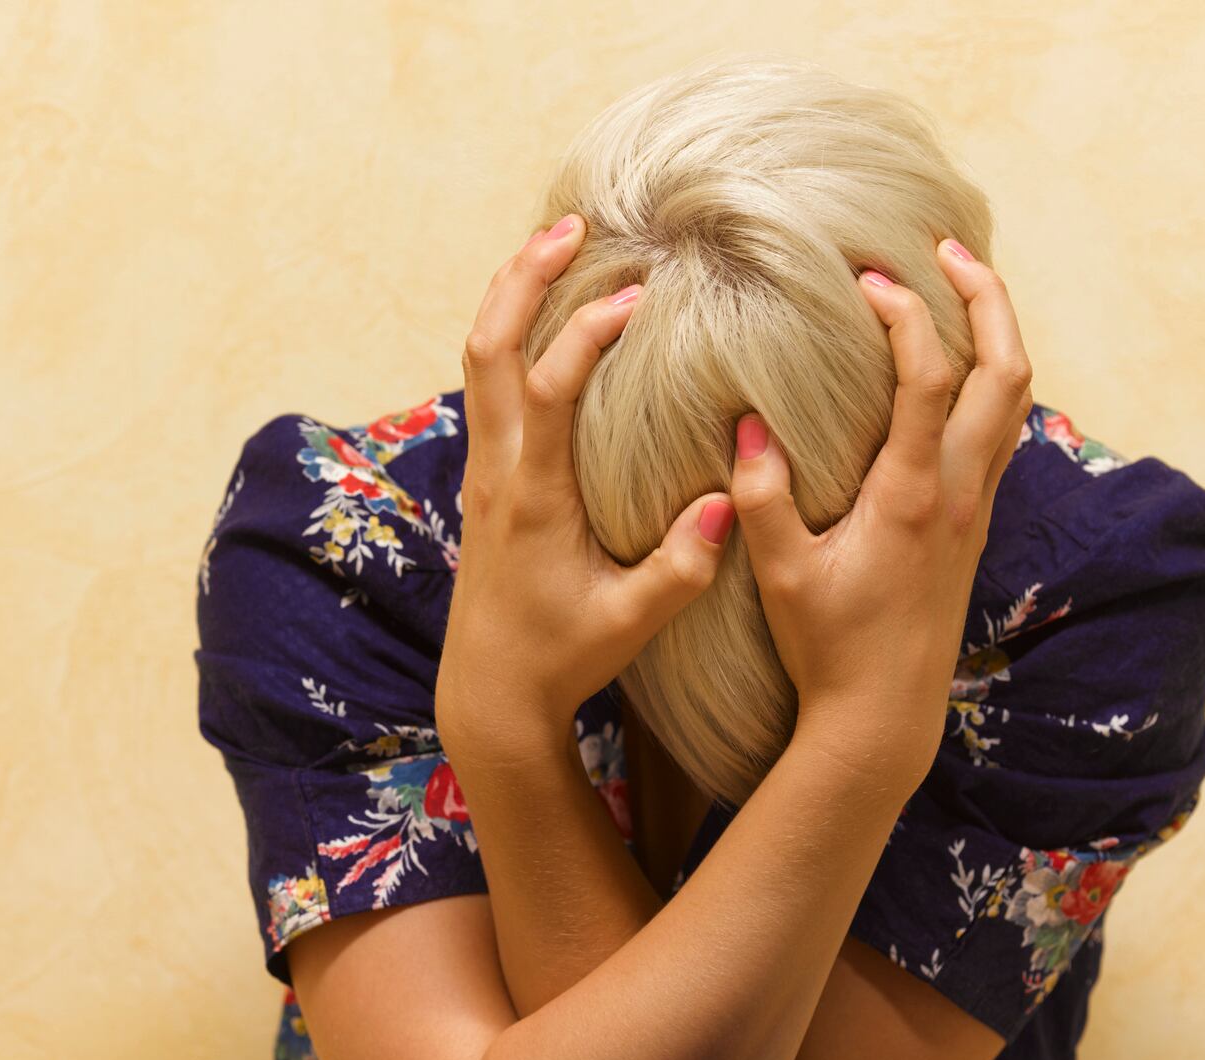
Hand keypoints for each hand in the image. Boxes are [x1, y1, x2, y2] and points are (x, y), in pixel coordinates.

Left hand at [435, 215, 734, 762]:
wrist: (491, 691)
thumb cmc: (563, 658)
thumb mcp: (632, 625)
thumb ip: (680, 569)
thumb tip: (726, 504)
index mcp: (534, 499)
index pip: (547, 391)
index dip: (585, 336)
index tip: (638, 297)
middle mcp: (499, 472)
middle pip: (489, 348)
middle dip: (526, 278)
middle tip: (576, 224)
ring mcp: (486, 470)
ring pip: (479, 358)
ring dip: (512, 293)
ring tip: (558, 240)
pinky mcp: (488, 477)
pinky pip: (488, 382)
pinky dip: (511, 330)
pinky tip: (546, 306)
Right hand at [733, 242, 1034, 794]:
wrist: (884, 714)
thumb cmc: (827, 647)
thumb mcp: (779, 574)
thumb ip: (762, 497)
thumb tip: (748, 422)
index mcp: (912, 495)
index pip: (929, 377)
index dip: (905, 315)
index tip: (866, 280)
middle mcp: (959, 492)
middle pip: (1007, 368)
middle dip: (984, 296)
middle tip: (943, 249)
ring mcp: (976, 506)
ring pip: (1017, 397)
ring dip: (996, 332)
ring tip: (957, 288)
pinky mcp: (976, 523)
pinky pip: (1002, 428)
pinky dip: (990, 378)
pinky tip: (956, 368)